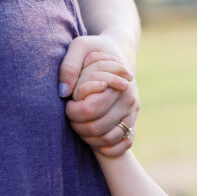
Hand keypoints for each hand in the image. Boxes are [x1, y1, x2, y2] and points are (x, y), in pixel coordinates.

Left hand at [59, 37, 139, 156]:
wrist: (119, 53)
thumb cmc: (95, 50)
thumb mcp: (80, 46)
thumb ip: (69, 66)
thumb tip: (63, 92)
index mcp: (117, 85)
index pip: (89, 111)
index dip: (72, 112)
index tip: (68, 103)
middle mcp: (129, 101)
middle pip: (96, 129)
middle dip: (76, 126)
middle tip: (70, 115)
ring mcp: (133, 114)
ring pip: (108, 140)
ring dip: (88, 139)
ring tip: (79, 125)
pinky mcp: (133, 122)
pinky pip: (124, 145)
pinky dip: (108, 149)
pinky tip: (95, 139)